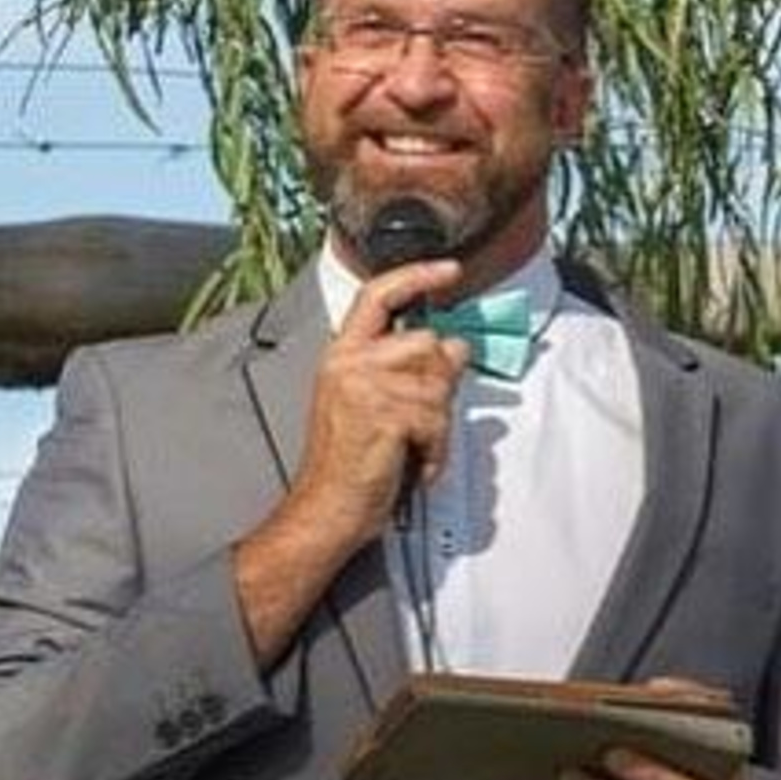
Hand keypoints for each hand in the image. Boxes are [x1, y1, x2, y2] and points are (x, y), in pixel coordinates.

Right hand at [289, 256, 468, 549]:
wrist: (326, 508)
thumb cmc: (347, 465)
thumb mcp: (370, 403)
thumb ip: (407, 370)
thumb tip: (454, 349)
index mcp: (342, 354)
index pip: (378, 295)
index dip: (417, 276)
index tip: (449, 271)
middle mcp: (349, 362)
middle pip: (427, 343)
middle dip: (439, 384)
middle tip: (420, 421)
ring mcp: (365, 386)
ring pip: (439, 382)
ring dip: (437, 423)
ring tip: (409, 445)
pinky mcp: (384, 413)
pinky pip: (437, 419)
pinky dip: (434, 448)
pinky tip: (410, 460)